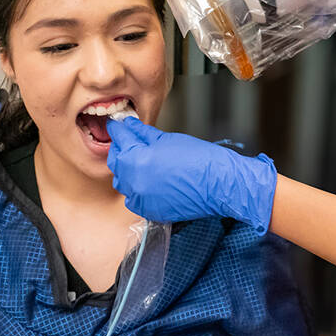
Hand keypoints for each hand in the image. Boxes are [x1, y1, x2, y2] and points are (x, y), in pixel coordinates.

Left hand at [106, 117, 277, 234]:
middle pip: (116, 161)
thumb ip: (144, 133)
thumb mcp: (168, 139)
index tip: (119, 125)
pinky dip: (137, 188)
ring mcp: (141, 199)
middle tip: (131, 139)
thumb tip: (131, 126)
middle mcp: (134, 182)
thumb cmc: (200, 159)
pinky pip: (134, 198)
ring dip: (128, 169)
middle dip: (122, 148)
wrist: (219, 184)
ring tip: (142, 159)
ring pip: (123, 181)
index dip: (119, 129)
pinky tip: (149, 179)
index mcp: (136, 160)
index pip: (119, 139)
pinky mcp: (150, 210)